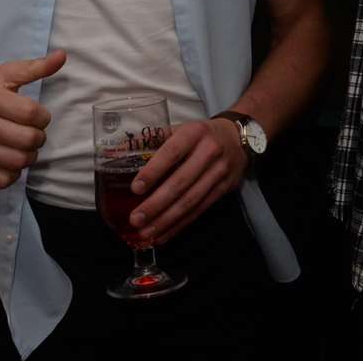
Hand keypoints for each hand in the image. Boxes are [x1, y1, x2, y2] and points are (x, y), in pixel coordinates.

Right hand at [0, 50, 64, 188]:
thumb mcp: (2, 77)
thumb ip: (33, 68)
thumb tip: (62, 56)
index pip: (31, 113)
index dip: (44, 118)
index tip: (39, 118)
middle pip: (28, 139)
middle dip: (39, 138)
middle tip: (33, 135)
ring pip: (18, 161)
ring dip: (29, 157)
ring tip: (24, 148)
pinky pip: (2, 180)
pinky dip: (13, 173)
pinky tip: (10, 162)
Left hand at [127, 116, 249, 244]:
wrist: (240, 138)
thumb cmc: (202, 134)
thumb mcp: (182, 128)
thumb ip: (155, 139)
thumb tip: (121, 150)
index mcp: (194, 133)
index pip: (172, 153)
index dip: (154, 171)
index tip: (135, 189)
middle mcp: (209, 152)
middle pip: (181, 182)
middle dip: (157, 204)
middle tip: (136, 219)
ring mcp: (219, 172)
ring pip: (191, 200)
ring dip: (167, 220)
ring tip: (146, 233)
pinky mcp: (224, 189)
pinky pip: (200, 210)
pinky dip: (180, 225)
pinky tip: (163, 234)